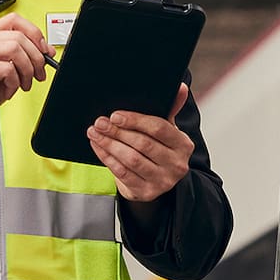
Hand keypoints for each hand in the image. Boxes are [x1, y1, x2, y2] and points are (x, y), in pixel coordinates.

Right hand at [0, 14, 53, 136]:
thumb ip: (19, 60)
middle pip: (18, 35)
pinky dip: (14, 82)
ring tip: (24, 84)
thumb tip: (45, 53)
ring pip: (14, 48)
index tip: (45, 51)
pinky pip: (6, 68)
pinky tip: (9, 91)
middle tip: (38, 74)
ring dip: (27, 69)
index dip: (35, 33)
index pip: (14, 20)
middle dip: (36, 57)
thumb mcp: (2, 74)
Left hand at [88, 83, 193, 202]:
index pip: (159, 128)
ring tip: (95, 133)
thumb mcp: (167, 130)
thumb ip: (170, 109)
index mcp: (184, 145)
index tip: (115, 115)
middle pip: (143, 144)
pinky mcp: (147, 192)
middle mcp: (177, 164)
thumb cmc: (159, 148)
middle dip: (117, 132)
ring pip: (131, 159)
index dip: (135, 121)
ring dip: (109, 144)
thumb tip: (180, 87)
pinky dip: (107, 158)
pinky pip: (122, 173)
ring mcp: (163, 181)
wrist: (156, 180)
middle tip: (100, 123)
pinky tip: (98, 147)